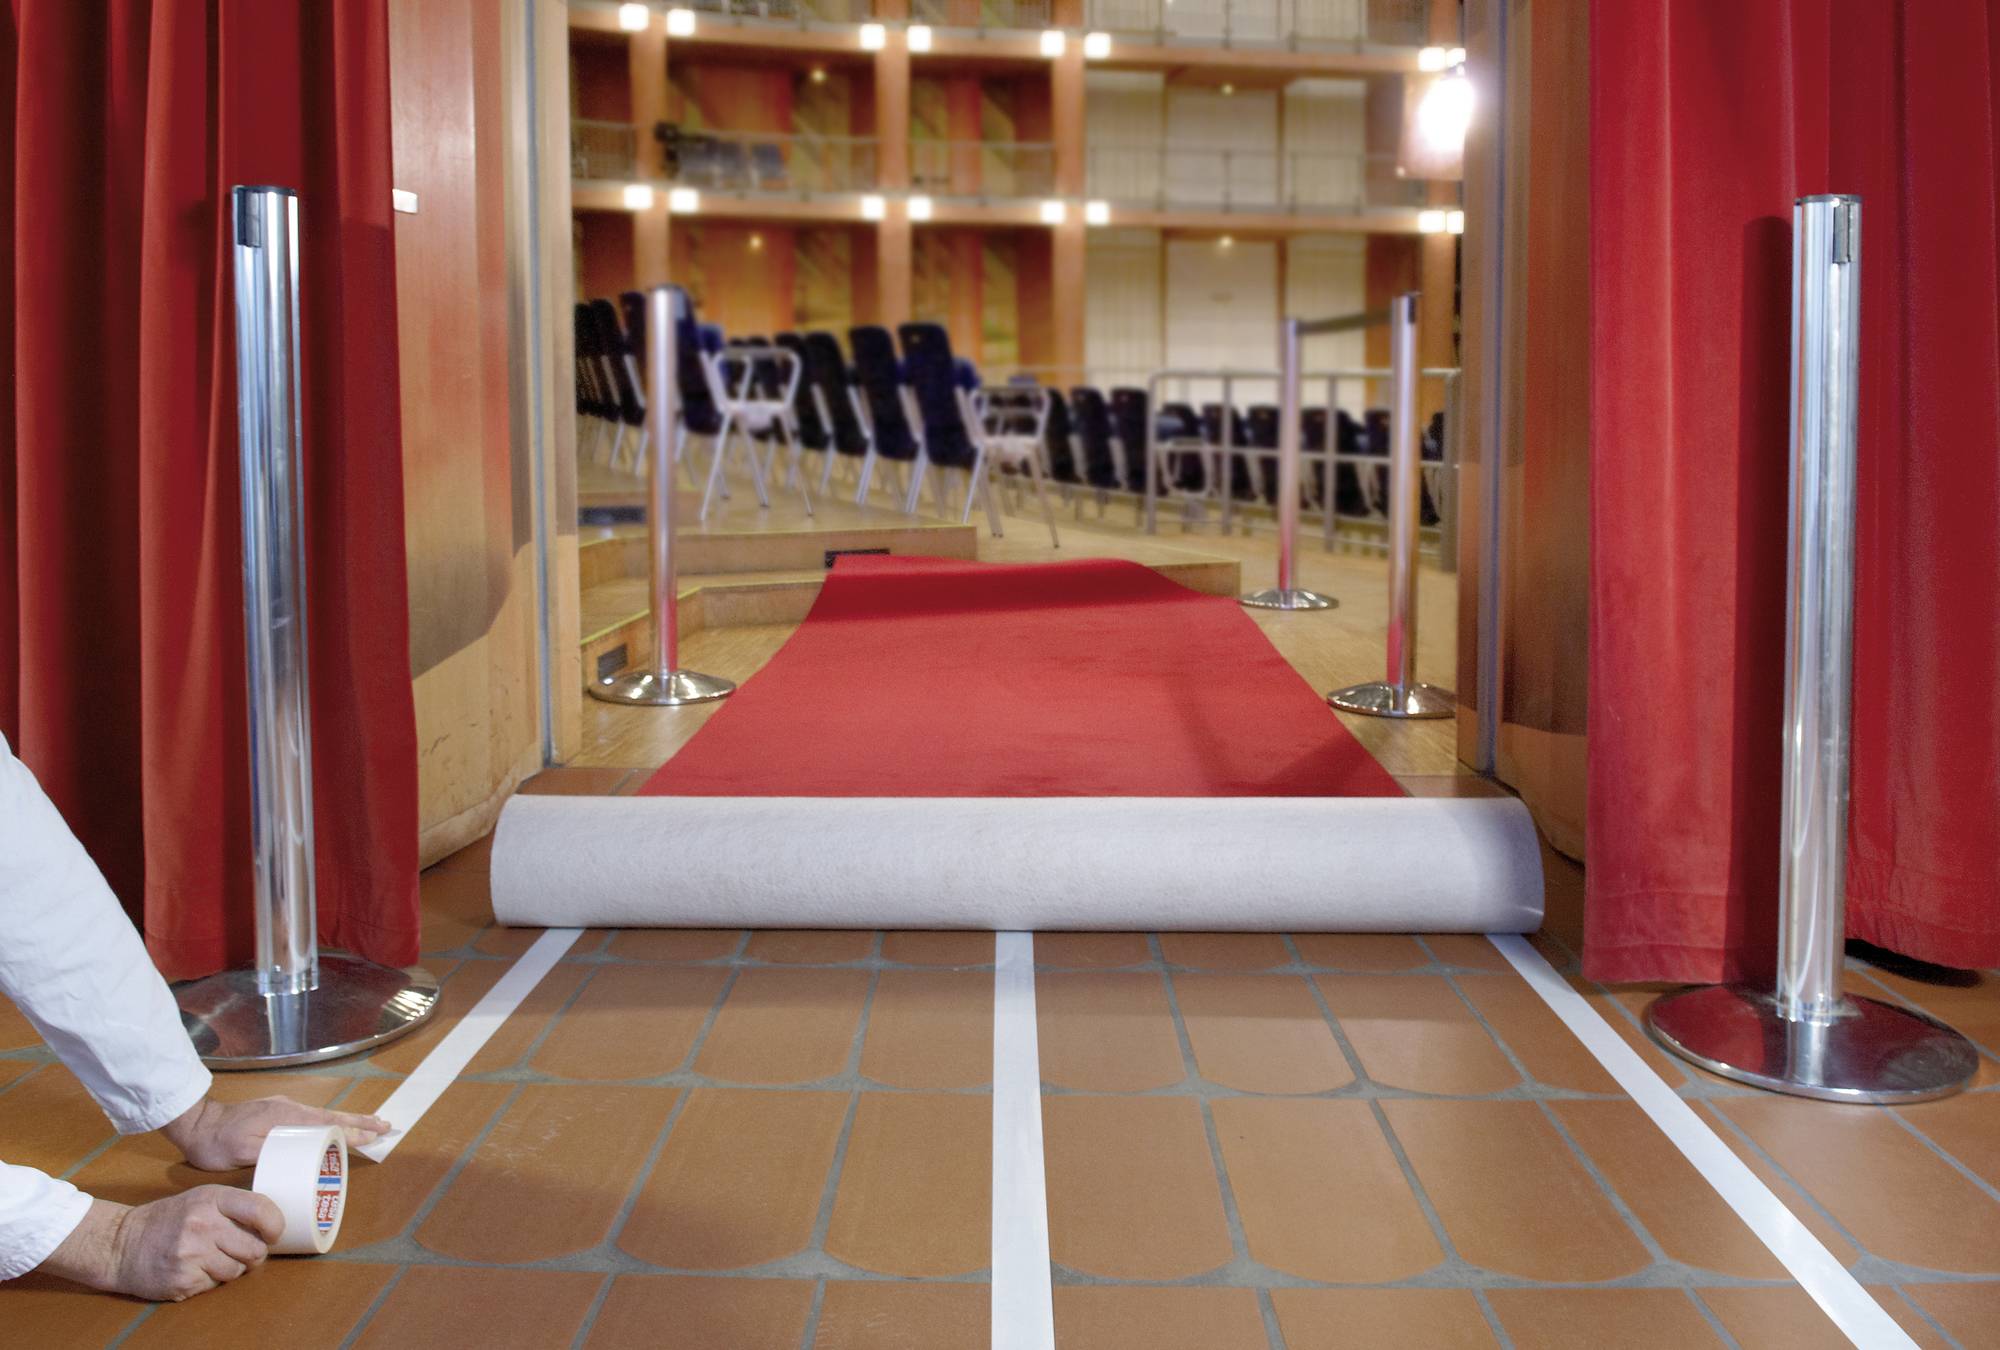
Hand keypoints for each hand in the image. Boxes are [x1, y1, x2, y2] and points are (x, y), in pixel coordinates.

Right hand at [36, 1189, 283, 1301]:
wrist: (120, 1244)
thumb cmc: (168, 1220)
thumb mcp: (200, 1199)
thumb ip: (234, 1207)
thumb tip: (274, 1223)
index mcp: (212, 1199)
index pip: (261, 1209)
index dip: (275, 1225)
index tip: (272, 1233)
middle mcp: (203, 1224)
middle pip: (255, 1249)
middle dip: (252, 1254)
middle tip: (238, 1250)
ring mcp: (191, 1254)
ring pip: (237, 1271)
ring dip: (229, 1269)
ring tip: (209, 1258)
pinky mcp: (182, 1280)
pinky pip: (214, 1285)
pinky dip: (208, 1280)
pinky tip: (192, 1269)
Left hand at [160, 1095, 389, 1170]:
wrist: (195, 1124)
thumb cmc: (216, 1142)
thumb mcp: (240, 1151)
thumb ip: (270, 1150)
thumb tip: (298, 1154)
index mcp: (286, 1116)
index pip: (327, 1125)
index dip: (351, 1132)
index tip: (374, 1136)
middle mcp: (289, 1108)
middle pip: (332, 1116)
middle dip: (360, 1122)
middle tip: (386, 1125)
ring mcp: (283, 1109)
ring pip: (323, 1116)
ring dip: (348, 1121)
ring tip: (370, 1125)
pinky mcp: (276, 1112)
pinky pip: (312, 1117)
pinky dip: (331, 1121)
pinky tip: (334, 1126)